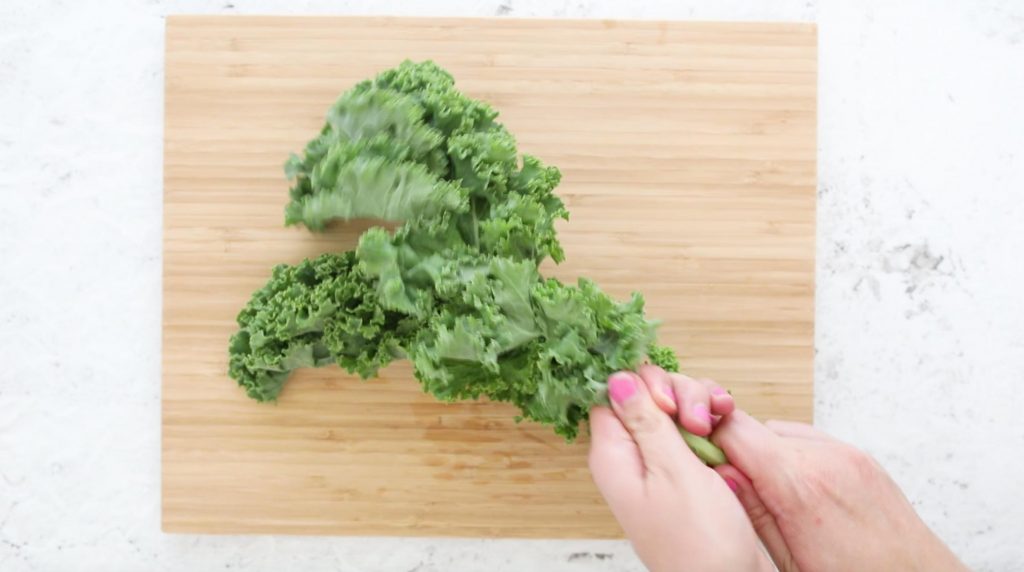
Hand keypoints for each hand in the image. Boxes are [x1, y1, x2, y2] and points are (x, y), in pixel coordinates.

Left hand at [588, 366, 771, 571]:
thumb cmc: (701, 542)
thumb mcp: (673, 472)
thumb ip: (645, 421)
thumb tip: (616, 379)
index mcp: (613, 456)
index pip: (612, 395)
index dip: (643, 385)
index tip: (669, 401)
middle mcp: (631, 458)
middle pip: (644, 396)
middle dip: (678, 394)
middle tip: (698, 421)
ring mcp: (659, 463)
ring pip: (672, 409)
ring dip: (698, 406)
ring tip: (716, 425)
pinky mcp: (684, 470)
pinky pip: (691, 431)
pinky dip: (711, 422)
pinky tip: (725, 422)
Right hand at [712, 410, 967, 571]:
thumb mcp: (789, 563)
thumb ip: (751, 514)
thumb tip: (718, 475)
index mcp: (800, 487)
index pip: (733, 431)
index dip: (705, 437)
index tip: (691, 454)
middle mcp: (824, 458)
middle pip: (753, 429)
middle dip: (735, 452)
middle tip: (728, 487)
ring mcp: (846, 453)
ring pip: (779, 432)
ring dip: (764, 454)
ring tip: (768, 496)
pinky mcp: (859, 456)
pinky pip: (808, 441)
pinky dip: (792, 458)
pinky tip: (795, 493)